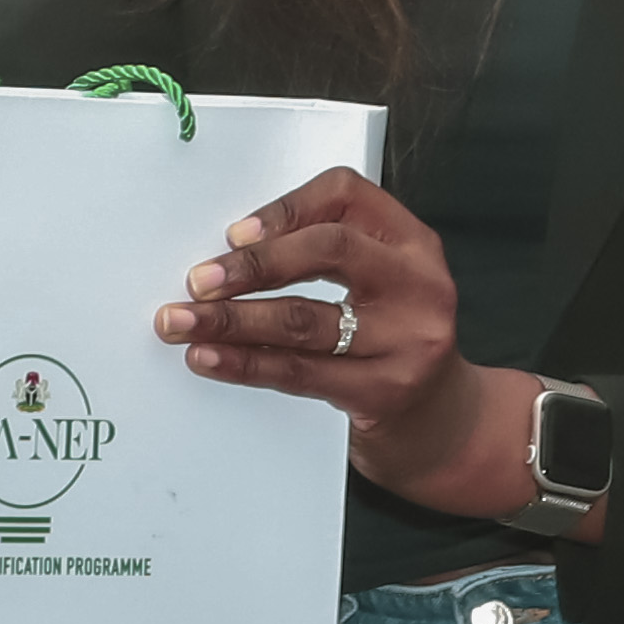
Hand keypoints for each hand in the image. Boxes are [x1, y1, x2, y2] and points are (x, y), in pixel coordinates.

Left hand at [156, 166, 572, 531]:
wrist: (443, 427)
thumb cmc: (392, 343)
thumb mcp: (380, 286)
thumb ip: (326, 259)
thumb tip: (227, 256)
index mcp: (413, 242)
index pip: (346, 196)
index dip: (285, 208)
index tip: (233, 234)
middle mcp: (419, 282)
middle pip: (328, 250)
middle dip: (252, 264)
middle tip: (197, 281)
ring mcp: (408, 339)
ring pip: (304, 319)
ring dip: (232, 320)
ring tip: (180, 322)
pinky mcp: (386, 391)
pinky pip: (299, 372)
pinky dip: (245, 364)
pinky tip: (208, 358)